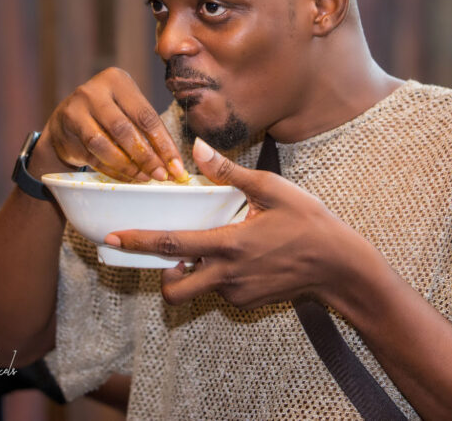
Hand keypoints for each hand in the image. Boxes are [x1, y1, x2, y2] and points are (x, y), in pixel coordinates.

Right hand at [41, 67, 187, 182]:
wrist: (64, 123)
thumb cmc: (107, 117)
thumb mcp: (127, 111)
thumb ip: (147, 130)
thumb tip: (174, 164)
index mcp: (118, 80)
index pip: (146, 116)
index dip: (164, 144)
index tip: (176, 167)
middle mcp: (95, 91)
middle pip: (125, 129)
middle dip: (147, 157)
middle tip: (161, 176)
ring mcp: (77, 108)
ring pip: (105, 144)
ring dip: (128, 166)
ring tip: (144, 178)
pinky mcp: (66, 129)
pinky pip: (93, 155)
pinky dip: (113, 170)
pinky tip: (127, 177)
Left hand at [106, 138, 368, 309]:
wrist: (339, 266)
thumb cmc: (308, 222)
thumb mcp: (272, 189)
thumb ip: (230, 172)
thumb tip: (198, 149)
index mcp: (229, 244)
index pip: (172, 245)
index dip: (138, 242)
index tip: (112, 239)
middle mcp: (227, 275)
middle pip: (174, 290)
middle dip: (162, 276)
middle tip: (170, 256)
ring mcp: (238, 293)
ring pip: (199, 288)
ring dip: (196, 272)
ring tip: (218, 247)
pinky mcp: (248, 303)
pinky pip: (221, 291)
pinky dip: (220, 276)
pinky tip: (244, 258)